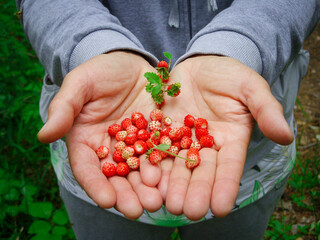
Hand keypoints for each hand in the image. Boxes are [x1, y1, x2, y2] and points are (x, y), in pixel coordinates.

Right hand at [37, 51, 162, 218]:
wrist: (129, 62)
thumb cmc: (99, 72)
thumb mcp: (80, 84)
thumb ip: (63, 109)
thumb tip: (43, 135)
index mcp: (87, 140)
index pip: (88, 168)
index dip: (95, 185)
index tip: (105, 200)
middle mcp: (111, 148)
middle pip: (116, 176)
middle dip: (126, 194)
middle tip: (137, 210)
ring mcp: (136, 144)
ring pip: (140, 171)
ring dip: (148, 188)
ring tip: (157, 201)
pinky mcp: (157, 137)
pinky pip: (162, 154)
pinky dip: (167, 168)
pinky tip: (173, 180)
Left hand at [158, 56, 292, 219]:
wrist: (200, 64)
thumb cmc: (229, 75)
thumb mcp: (249, 87)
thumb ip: (266, 109)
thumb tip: (286, 136)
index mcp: (230, 140)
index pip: (229, 167)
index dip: (225, 187)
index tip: (220, 208)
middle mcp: (205, 146)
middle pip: (201, 172)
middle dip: (195, 192)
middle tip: (189, 211)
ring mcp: (182, 140)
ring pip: (177, 166)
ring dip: (173, 186)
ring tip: (168, 204)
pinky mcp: (162, 131)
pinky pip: (156, 149)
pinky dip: (152, 164)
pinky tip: (148, 180)